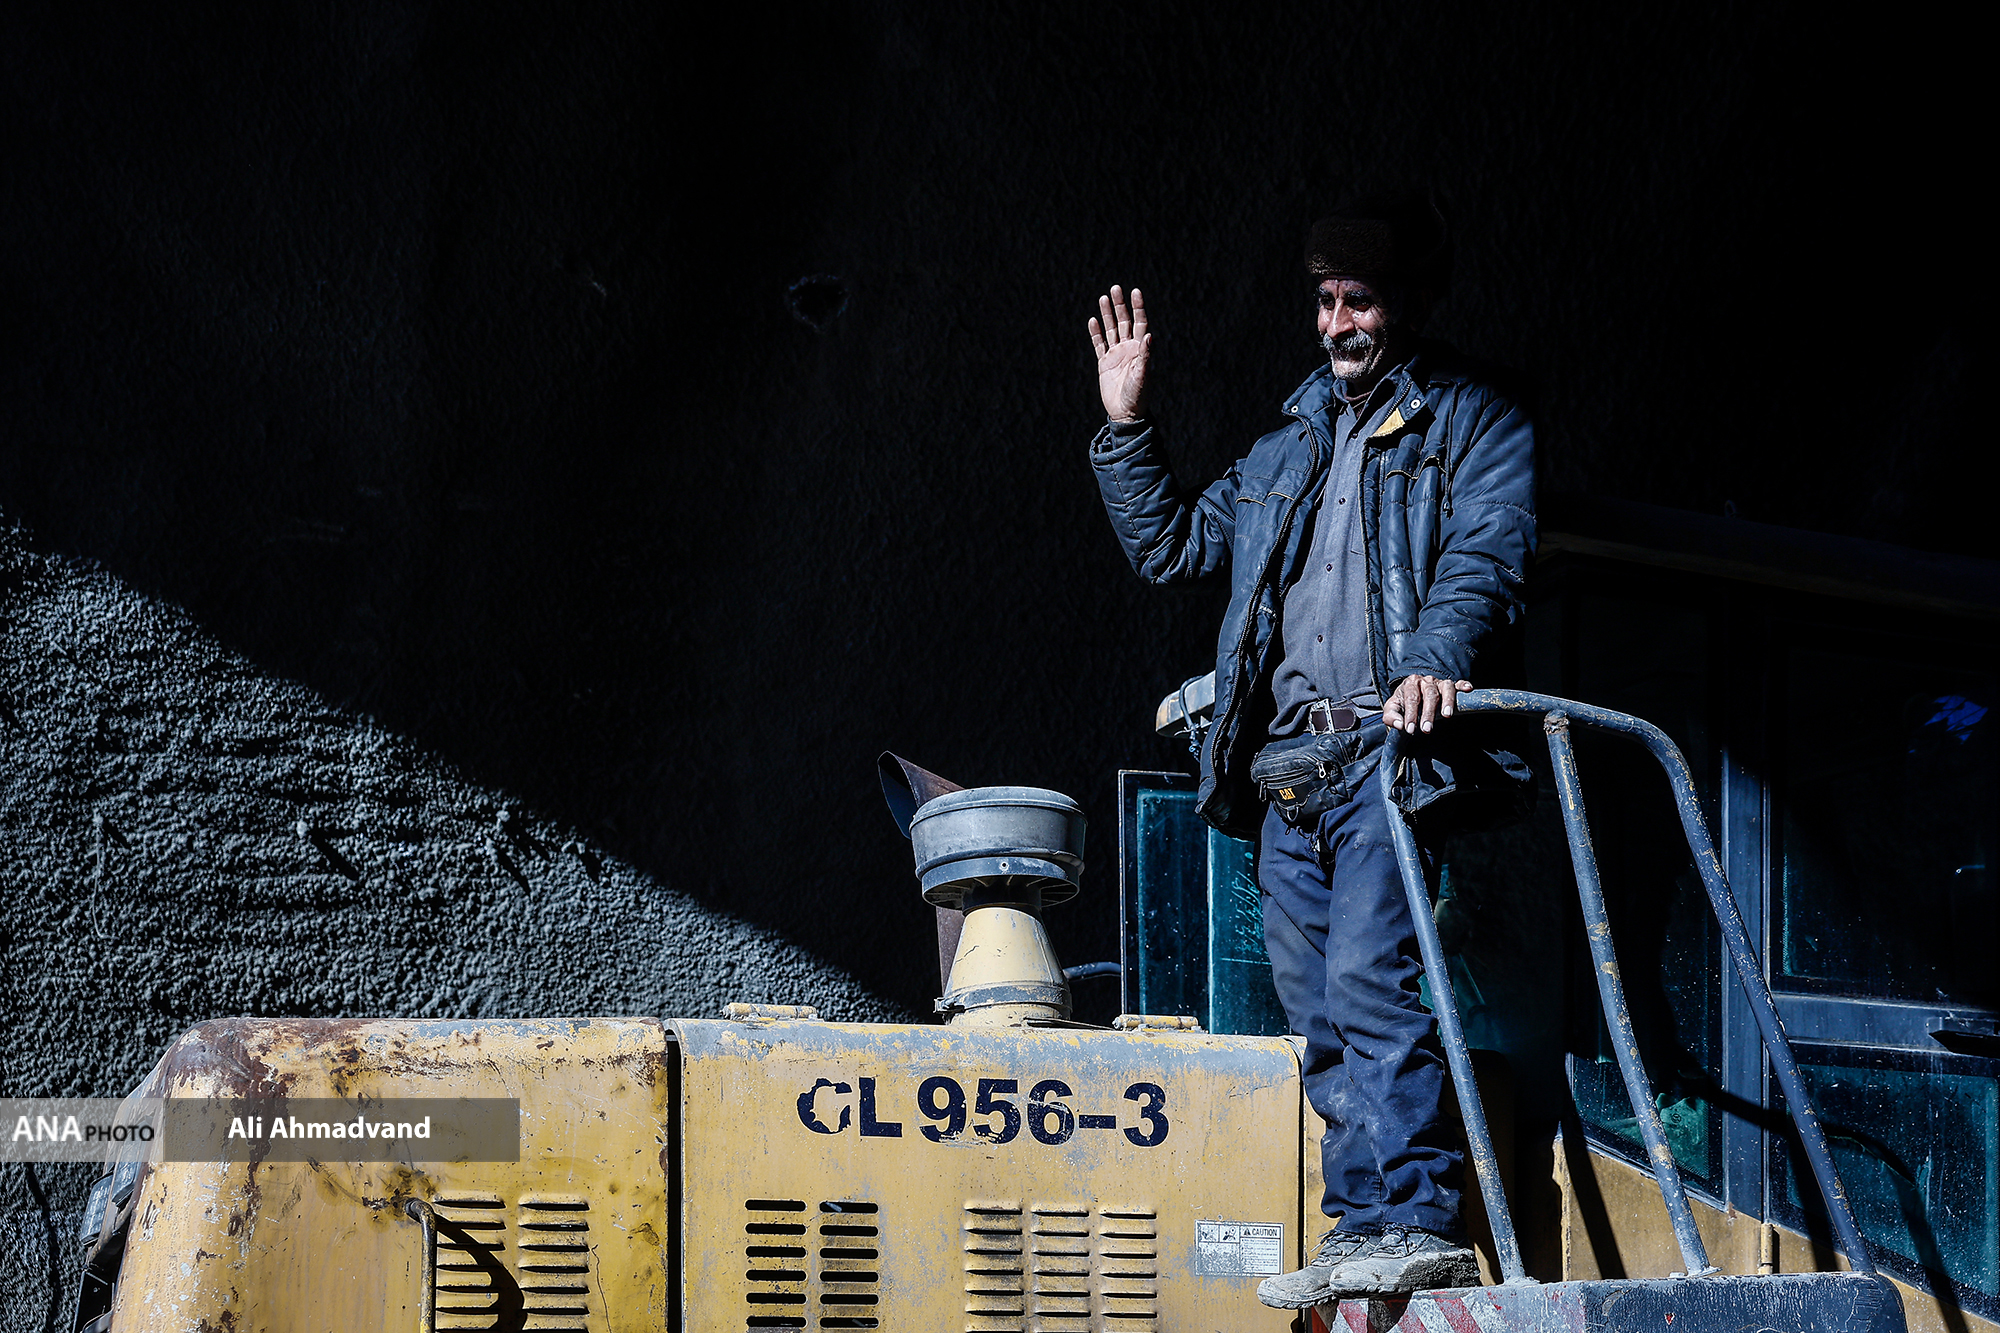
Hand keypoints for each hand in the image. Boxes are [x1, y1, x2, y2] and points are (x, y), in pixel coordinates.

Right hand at [1088, 285, 1150, 421]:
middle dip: (1120, 305)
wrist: (1125, 414)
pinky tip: (1092, 320)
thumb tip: (1150, 336)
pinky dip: (1095, 332)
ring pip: (1111, 329)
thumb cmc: (1138, 396)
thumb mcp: (1143, 376)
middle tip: (1115, 288)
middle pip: (1125, 322)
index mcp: (1141, 349)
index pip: (1140, 323)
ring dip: (1107, 315)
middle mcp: (1129, 349)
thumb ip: (1146, 356)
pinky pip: (1099, 344)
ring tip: (1103, 297)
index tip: (1135, 292)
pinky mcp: (1105, 363)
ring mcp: (1116, 355)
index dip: (1138, 307)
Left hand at [1384, 676, 1472, 734]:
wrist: (1412, 690)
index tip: (1410, 729)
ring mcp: (1439, 683)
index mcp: (1410, 684)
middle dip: (1428, 713)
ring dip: (1447, 701)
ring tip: (1447, 715)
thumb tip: (1399, 725)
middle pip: (1429, 695)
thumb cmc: (1403, 701)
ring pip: (1445, 688)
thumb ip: (1391, 716)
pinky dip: (1463, 685)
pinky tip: (1468, 689)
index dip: (1410, 715)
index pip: (1411, 698)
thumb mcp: (1392, 707)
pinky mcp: (1451, 685)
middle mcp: (1425, 681)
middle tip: (1427, 729)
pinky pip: (1458, 683)